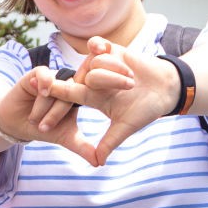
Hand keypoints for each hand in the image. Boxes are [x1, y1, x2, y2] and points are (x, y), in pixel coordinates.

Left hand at [26, 38, 181, 165]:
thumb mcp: (127, 126)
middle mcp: (93, 80)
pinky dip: (97, 45)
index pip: (69, 102)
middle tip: (74, 87)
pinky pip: (98, 46)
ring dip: (113, 73)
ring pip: (93, 65)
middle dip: (70, 86)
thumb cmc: (147, 109)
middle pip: (77, 80)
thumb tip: (98, 162)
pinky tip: (99, 48)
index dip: (55, 110)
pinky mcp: (113, 50)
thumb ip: (110, 141)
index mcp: (92, 98)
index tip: (41, 124)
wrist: (166, 88)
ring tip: (133, 81)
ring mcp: (102, 64)